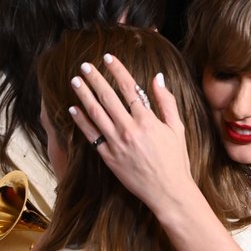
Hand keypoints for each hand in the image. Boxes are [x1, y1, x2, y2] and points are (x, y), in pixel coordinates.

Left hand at [68, 54, 194, 215]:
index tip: (108, 58)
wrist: (168, 192)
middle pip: (108, 97)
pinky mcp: (109, 158)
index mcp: (147, 120)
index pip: (129, 87)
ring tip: (75, 82)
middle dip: (95, 79)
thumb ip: (166, 102)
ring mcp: (117, 144)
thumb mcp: (177, 129)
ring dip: (84, 95)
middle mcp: (129, 129)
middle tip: (84, 65)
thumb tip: (157, 78)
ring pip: (96, 114)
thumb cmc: (176, 161)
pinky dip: (81, 122)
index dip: (117, 70)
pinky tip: (73, 110)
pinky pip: (91, 137)